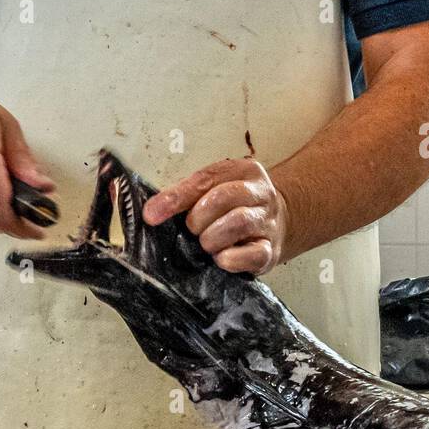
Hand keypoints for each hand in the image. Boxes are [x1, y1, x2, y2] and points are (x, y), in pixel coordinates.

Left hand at [142, 157, 288, 274]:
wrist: (277, 224)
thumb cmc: (235, 207)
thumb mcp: (214, 190)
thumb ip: (185, 196)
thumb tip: (151, 211)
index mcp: (243, 169)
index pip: (205, 179)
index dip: (175, 198)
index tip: (152, 214)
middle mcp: (260, 192)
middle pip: (223, 197)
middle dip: (197, 218)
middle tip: (192, 230)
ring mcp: (268, 221)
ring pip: (238, 222)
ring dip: (212, 238)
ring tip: (207, 244)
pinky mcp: (271, 250)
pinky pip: (253, 254)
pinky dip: (231, 258)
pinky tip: (221, 258)